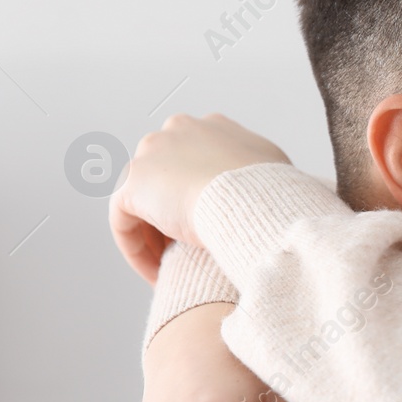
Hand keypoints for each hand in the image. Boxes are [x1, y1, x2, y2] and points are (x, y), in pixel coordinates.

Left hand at [109, 113, 289, 282]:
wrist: (253, 197)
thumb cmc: (273, 190)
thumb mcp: (276, 171)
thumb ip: (260, 172)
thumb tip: (268, 191)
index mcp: (211, 127)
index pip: (194, 161)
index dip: (200, 197)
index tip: (211, 227)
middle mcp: (176, 130)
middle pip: (165, 178)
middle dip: (172, 214)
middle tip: (188, 252)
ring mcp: (150, 154)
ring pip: (141, 201)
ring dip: (154, 236)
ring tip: (171, 269)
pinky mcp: (131, 185)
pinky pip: (124, 222)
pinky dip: (137, 250)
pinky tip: (157, 275)